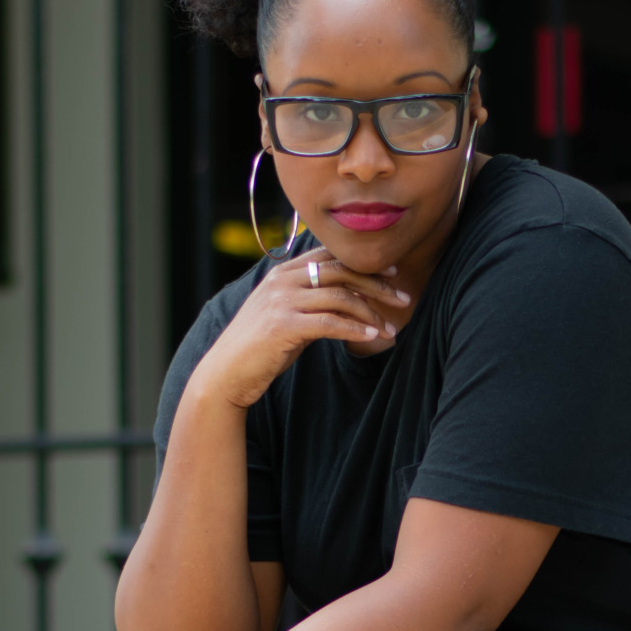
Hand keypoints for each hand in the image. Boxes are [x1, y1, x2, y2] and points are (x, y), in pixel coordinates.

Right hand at [195, 245, 411, 410]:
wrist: (226, 373)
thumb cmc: (260, 348)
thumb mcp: (286, 316)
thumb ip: (311, 302)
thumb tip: (346, 301)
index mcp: (283, 273)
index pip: (331, 257)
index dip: (364, 264)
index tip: (391, 275)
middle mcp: (282, 280)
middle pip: (342, 272)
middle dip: (378, 285)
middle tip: (403, 299)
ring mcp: (281, 301)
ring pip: (340, 297)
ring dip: (372, 312)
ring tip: (391, 328)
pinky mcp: (283, 325)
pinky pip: (330, 323)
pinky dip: (355, 328)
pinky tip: (373, 336)